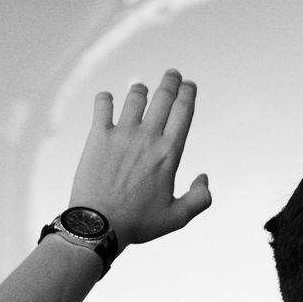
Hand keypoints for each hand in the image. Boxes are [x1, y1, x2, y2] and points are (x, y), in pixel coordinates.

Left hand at [68, 68, 211, 246]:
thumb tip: (204, 178)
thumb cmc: (137, 224)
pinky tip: (107, 100)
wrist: (98, 226)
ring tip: (141, 89)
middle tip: (172, 74)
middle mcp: (148, 137)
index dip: (188, 93)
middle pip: (163, 96)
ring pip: (135, 97)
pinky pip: (103, 105)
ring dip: (140, 90)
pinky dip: (105, 99)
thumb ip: (199, 199)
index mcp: (170, 153)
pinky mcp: (98, 137)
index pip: (183, 111)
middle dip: (170, 81)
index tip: (189, 85)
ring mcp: (122, 134)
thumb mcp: (177, 218)